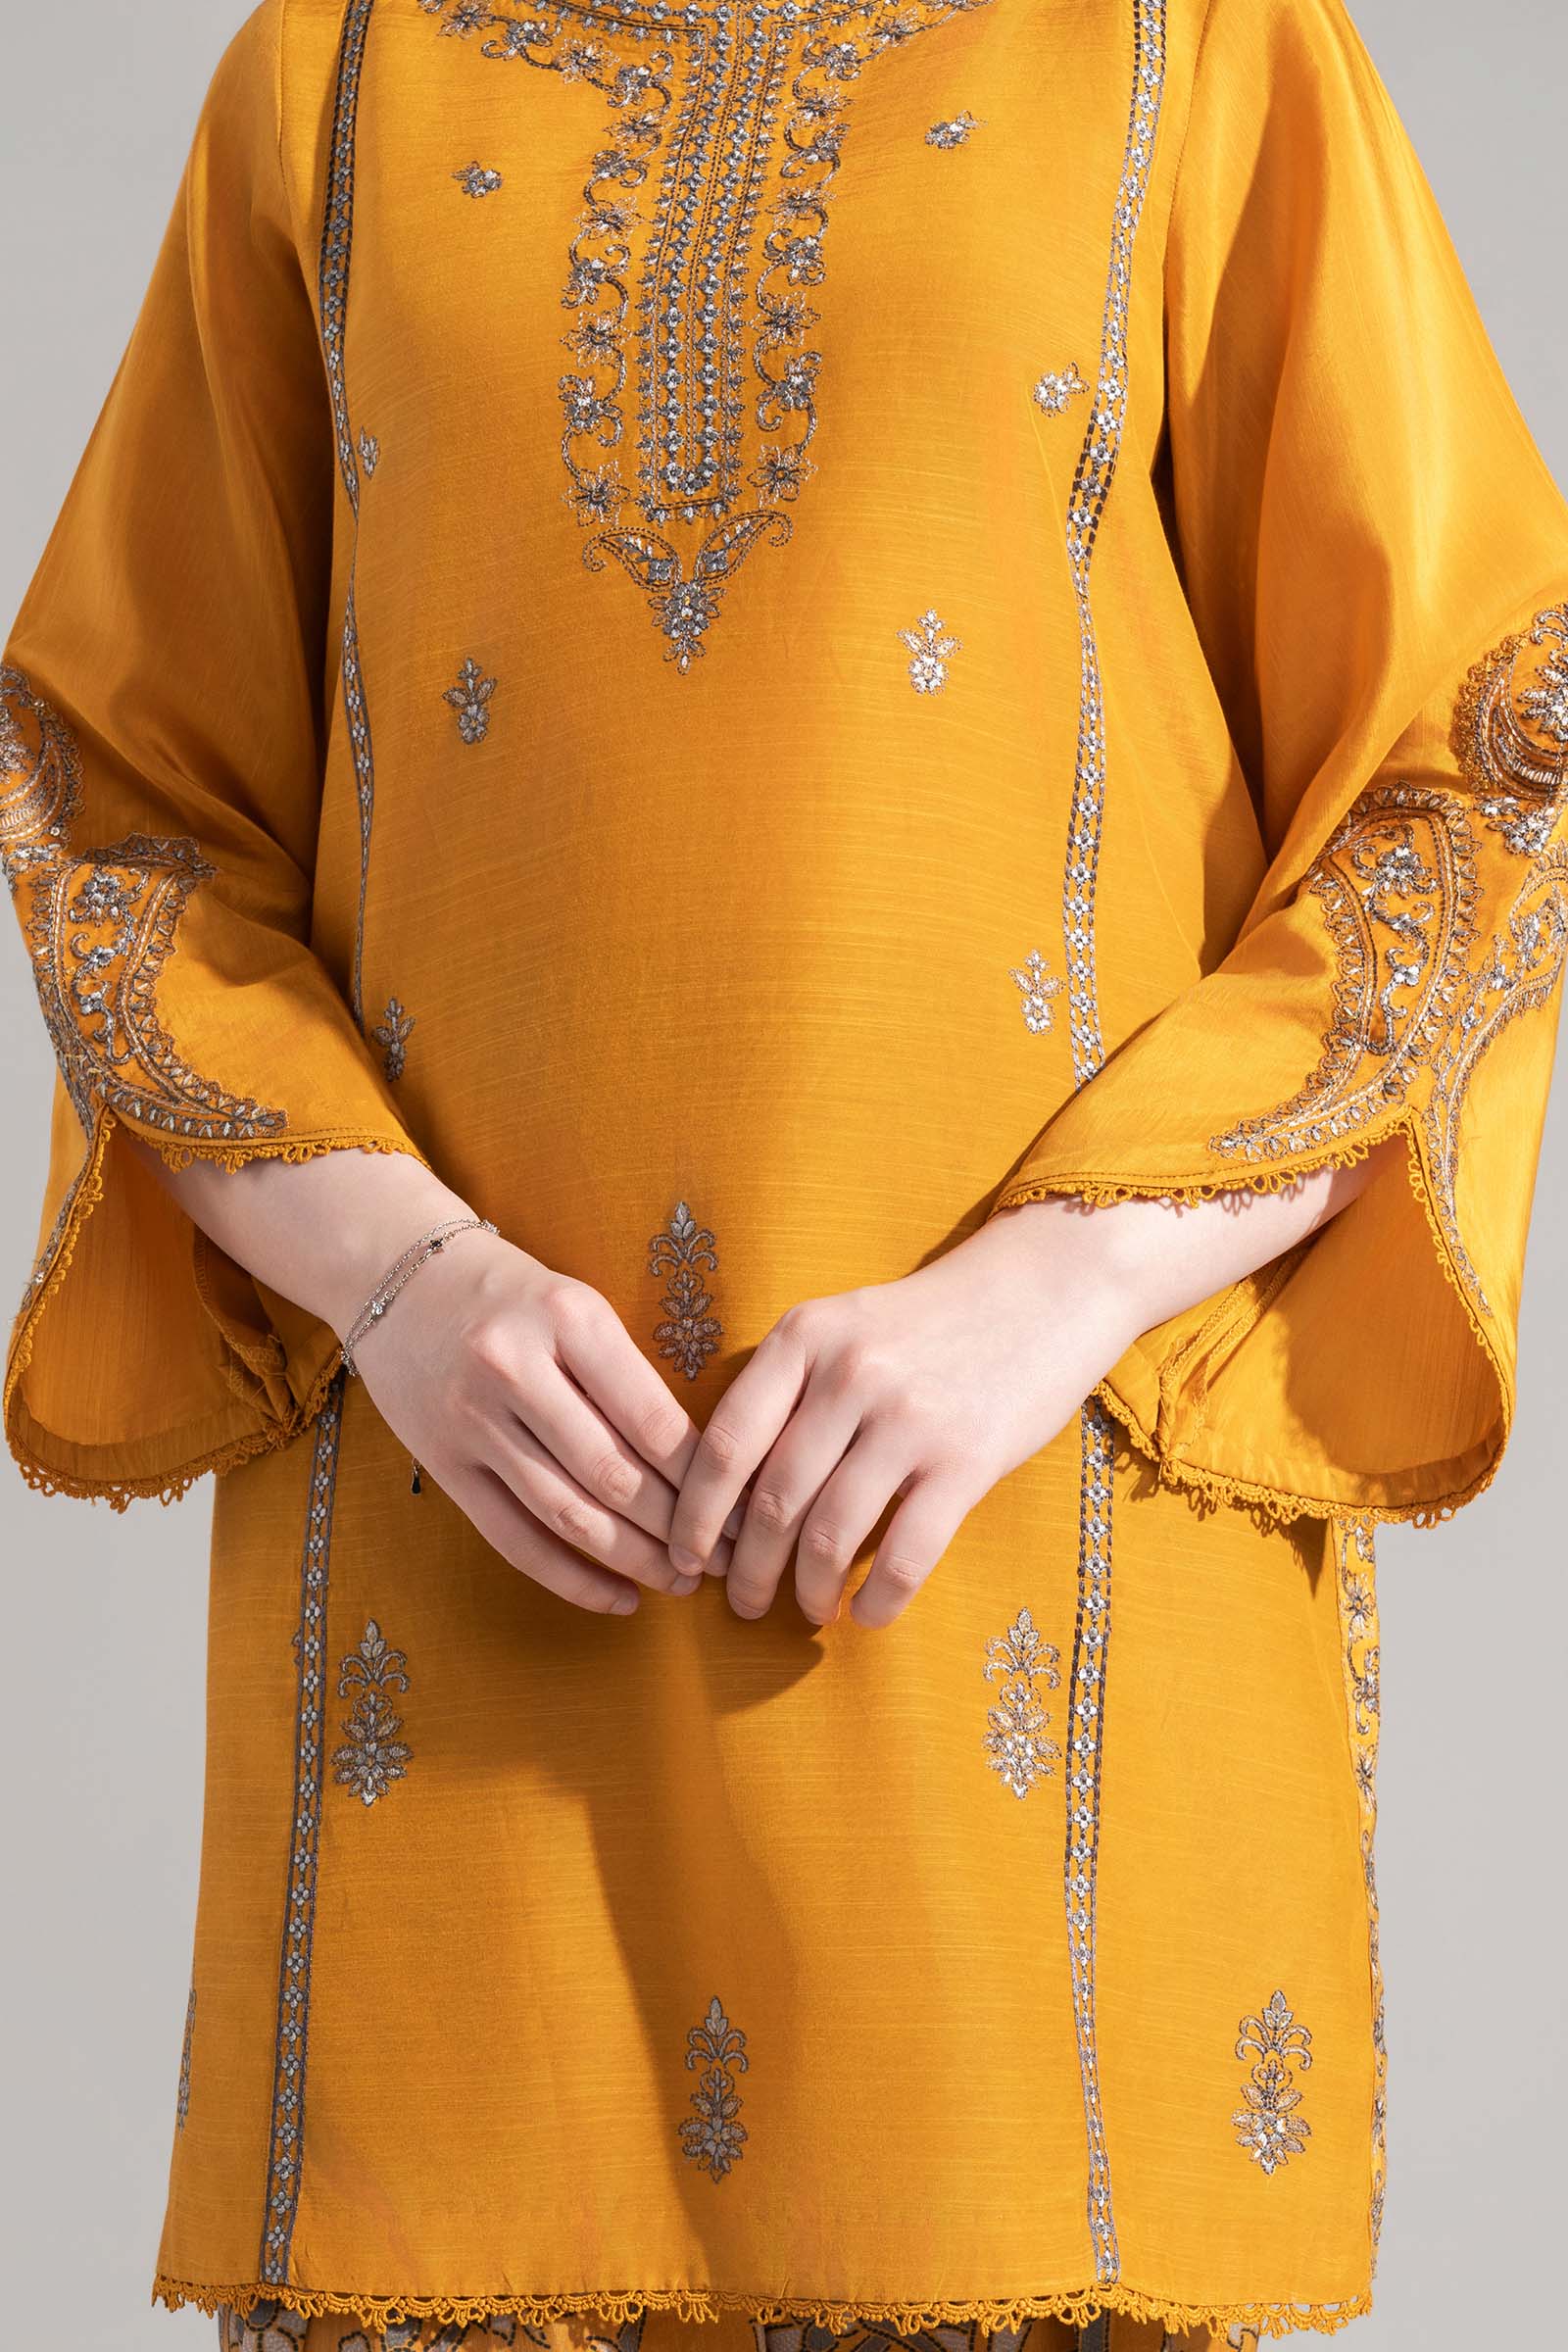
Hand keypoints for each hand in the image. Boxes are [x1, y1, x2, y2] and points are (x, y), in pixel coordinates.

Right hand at [345, 1224, 742, 1614]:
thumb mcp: (576, 1306)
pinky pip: (514, 1539)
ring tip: (683, 1581)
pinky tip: (618, 1597)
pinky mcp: (442, 1463)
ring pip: (568, 1513)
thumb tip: (705, 1465)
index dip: (705, 1478)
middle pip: (614, 1475)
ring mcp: (473, 1420)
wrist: (397, 1276)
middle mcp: (516, 1368)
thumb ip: (627, 1375)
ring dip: (634, 1560)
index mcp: (568, 1318)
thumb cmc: (512, 1295)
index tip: (744, 1507)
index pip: (652, 1419)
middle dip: (680, 1529)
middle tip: (725, 1559)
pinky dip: (571, 1578)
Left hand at [666, 1201, 1142, 1630]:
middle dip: (747, 1569)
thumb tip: (732, 1492)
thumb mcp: (843, 1325)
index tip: (683, 1558)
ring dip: (806, 1591)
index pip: (725, 1444)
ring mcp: (909, 1417)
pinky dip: (879, 1599)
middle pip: (771, 1499)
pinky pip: (906, 1553)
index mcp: (803, 1337)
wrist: (1044, 1288)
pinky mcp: (967, 1458)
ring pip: (829, 1533)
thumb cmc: (929, 1321)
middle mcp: (848, 1374)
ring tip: (806, 1611)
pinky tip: (868, 1614)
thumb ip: (789, 1389)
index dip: (694, 1515)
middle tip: (742, 1603)